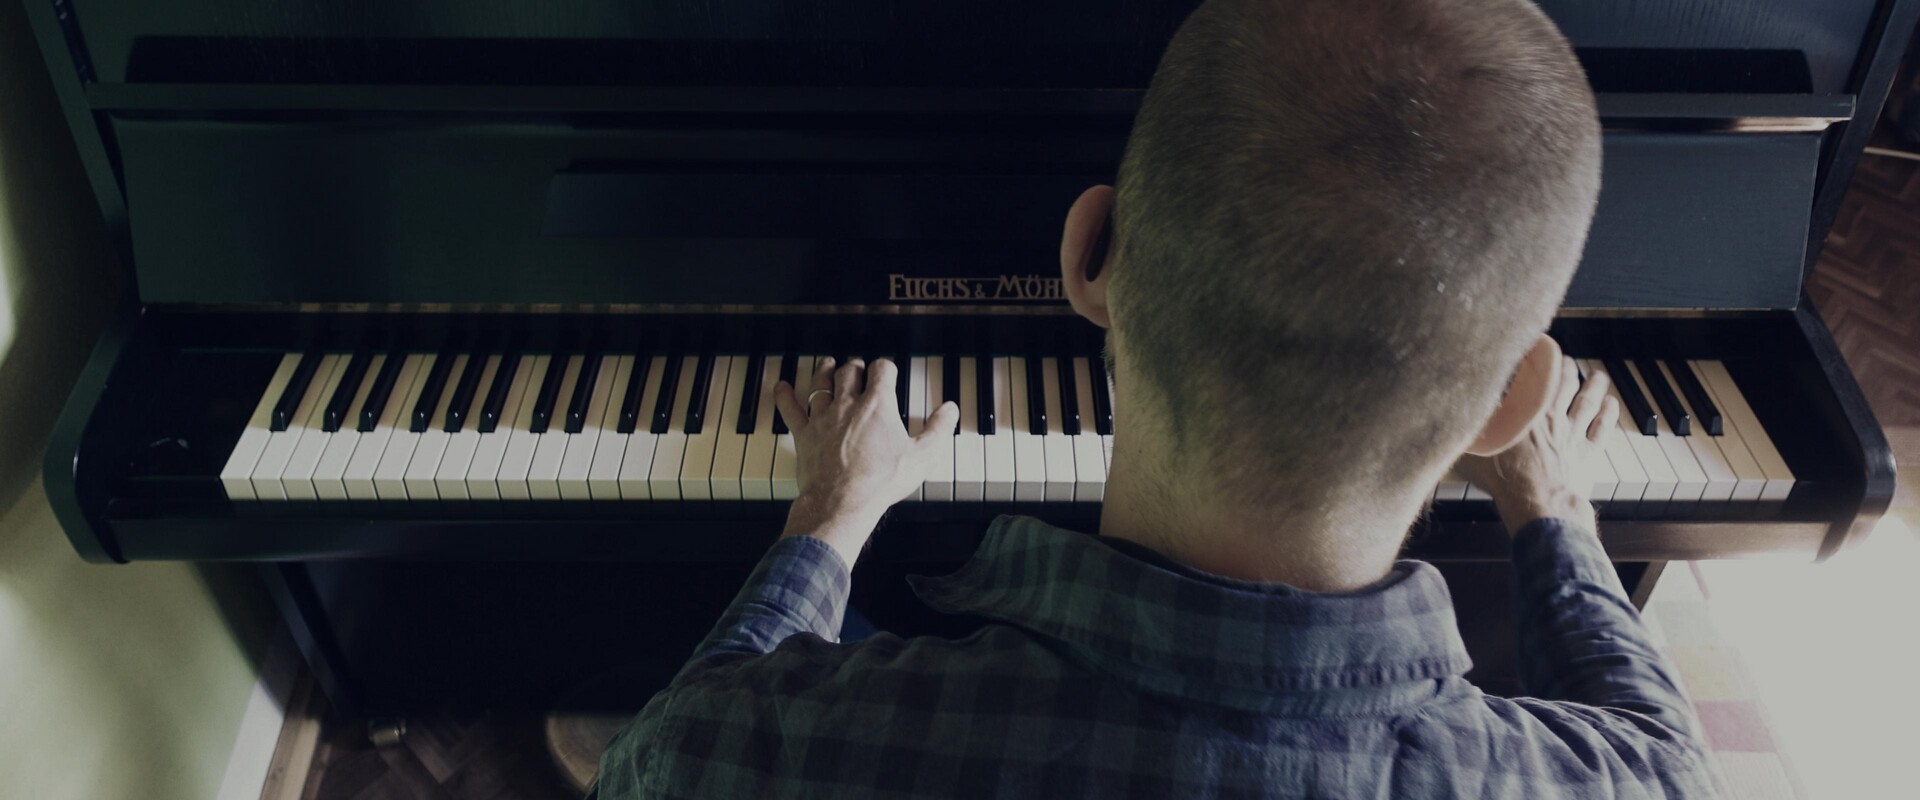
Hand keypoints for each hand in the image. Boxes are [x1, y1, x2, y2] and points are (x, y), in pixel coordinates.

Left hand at [772, 357, 958, 563]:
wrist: (843, 502)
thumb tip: (949, 410)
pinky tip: (782, 388)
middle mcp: (848, 404)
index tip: (888, 370)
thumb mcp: (922, 456)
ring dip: (825, 371)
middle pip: (850, 371)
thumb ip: (939, 429)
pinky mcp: (804, 434)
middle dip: (856, 366)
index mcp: (878, 405)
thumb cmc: (880, 481)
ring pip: (821, 383)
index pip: (882, 370)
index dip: (886, 367)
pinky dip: (785, 396)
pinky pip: (790, 409)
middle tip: (859, 367)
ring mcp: (823, 417)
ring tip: (828, 364)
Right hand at [1459, 355, 1617, 535]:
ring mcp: (1572, 434)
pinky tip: (1611, 404)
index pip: (1529, 377)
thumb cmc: (1506, 481)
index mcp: (1524, 412)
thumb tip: (1449, 422)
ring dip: (1593, 385)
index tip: (1531, 349)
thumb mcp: (1473, 453)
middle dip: (1565, 368)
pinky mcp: (1588, 453)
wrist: (1539, 504)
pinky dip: (1609, 414)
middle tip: (1565, 359)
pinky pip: (1602, 428)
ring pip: (1587, 401)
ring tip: (1597, 375)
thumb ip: (1465, 434)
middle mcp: (1551, 416)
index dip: (1531, 361)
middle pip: (1563, 383)